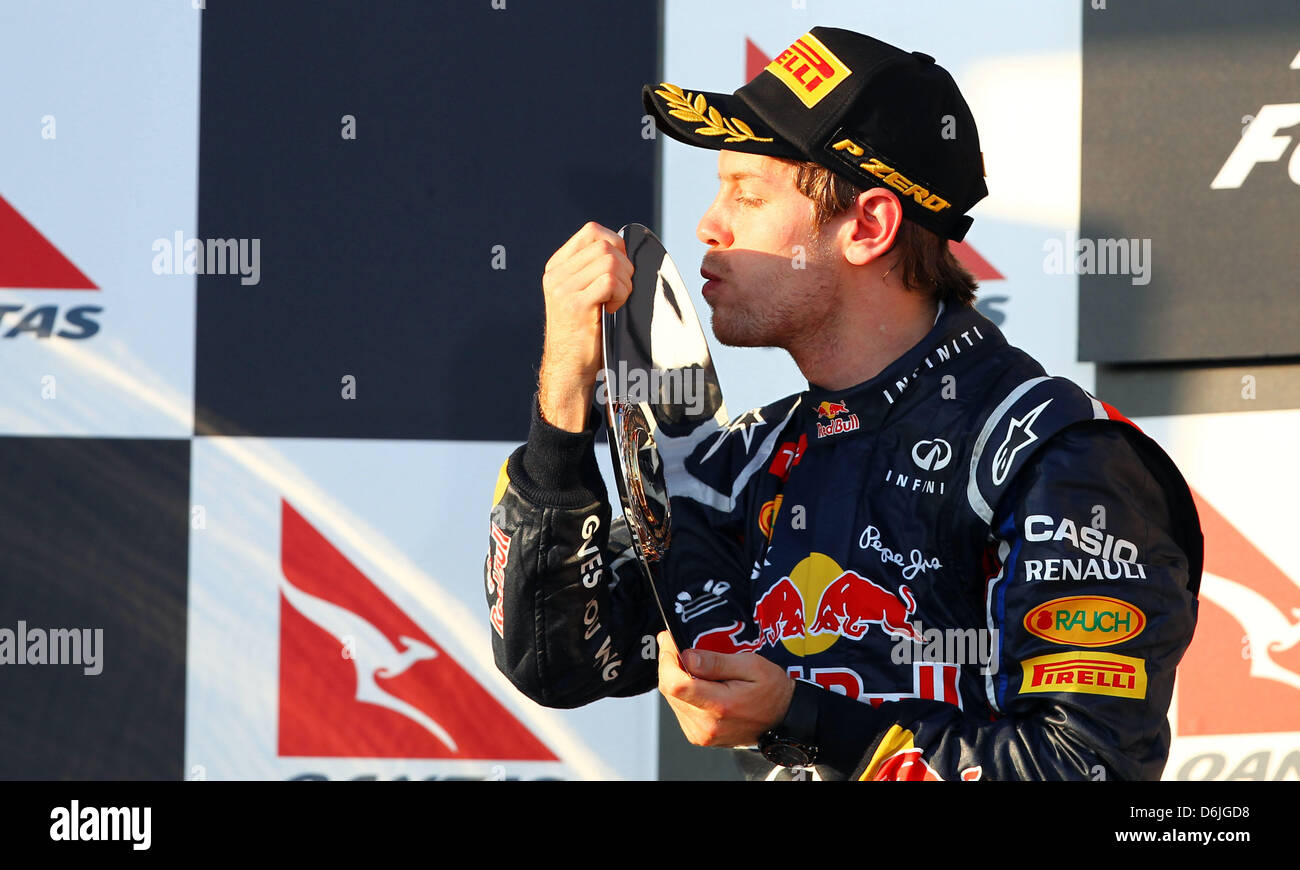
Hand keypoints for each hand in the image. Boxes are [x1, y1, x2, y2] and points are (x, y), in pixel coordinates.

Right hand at [538, 222, 634, 431]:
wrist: (569, 369)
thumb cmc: (583, 333)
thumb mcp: (581, 293)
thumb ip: (593, 269)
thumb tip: (625, 249)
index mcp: (557, 267)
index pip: (592, 231)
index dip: (616, 243)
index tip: (621, 268)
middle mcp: (556, 275)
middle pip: (605, 245)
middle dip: (624, 266)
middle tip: (621, 291)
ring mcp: (563, 289)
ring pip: (610, 261)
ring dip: (624, 282)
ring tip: (616, 302)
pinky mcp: (575, 305)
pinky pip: (609, 281)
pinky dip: (620, 294)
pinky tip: (613, 309)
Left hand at [657, 630, 795, 747]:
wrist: (783, 718)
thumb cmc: (771, 690)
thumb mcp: (751, 665)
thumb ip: (716, 662)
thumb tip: (687, 657)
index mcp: (720, 706)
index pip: (675, 684)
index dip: (666, 659)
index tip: (668, 641)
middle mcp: (707, 725)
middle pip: (669, 690)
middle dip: (669, 664)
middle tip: (675, 645)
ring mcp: (702, 734)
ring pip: (671, 699)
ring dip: (675, 678)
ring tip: (690, 663)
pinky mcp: (699, 736)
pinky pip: (680, 709)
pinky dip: (683, 693)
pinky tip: (697, 683)